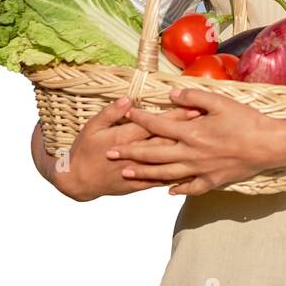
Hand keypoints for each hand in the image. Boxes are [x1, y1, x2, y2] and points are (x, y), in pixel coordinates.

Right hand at [38, 97, 200, 201]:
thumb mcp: (92, 126)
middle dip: (187, 131)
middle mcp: (135, 154)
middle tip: (207, 123)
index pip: (155, 124)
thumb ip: (111, 113)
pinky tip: (194, 172)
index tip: (193, 108)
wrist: (77, 180)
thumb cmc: (84, 149)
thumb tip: (128, 100)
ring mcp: (138, 171)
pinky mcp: (139, 185)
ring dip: (187, 151)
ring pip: (167, 161)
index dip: (175, 116)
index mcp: (124, 137)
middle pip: (166, 140)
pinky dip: (177, 176)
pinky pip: (162, 180)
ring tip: (206, 144)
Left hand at [119, 88, 285, 196]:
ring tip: (126, 173)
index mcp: (192, 132)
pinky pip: (190, 188)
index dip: (140, 118)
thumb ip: (194, 97)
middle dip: (130, 151)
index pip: (158, 125)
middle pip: (154, 154)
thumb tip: (172, 93)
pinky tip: (167, 191)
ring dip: (144, 173)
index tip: (126, 113)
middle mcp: (191, 154)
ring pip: (166, 174)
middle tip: (110, 153)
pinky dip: (177, 189)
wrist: (269, 146)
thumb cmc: (247, 121)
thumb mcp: (220, 102)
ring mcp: (200, 170)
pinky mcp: (213, 181)